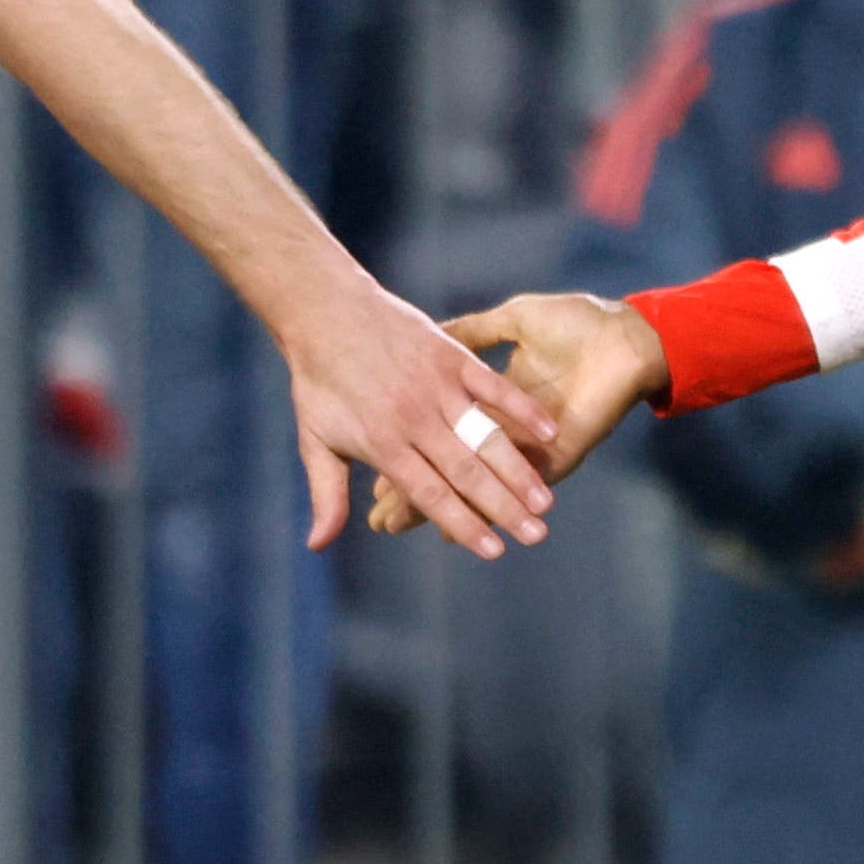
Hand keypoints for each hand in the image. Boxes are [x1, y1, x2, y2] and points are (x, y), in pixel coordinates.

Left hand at [282, 279, 564, 559]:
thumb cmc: (318, 381)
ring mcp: (435, 385)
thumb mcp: (314, 441)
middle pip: (466, 471)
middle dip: (503, 507)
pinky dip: (521, 407)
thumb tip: (318, 547)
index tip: (494, 553)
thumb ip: (327, 496)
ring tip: (545, 501)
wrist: (324, 311)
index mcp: (382, 443)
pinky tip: (549, 433)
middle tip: (536, 537)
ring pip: (484, 434)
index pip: (430, 494)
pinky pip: (492, 384)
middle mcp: (413, 417)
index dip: (463, 524)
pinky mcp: (451, 355)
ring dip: (517, 469)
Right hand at [376, 291, 667, 538]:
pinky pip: (513, 484)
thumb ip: (475, 331)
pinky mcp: (557, 454)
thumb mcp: (511, 320)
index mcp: (492, 402)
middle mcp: (506, 433)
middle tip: (378, 520)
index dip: (412, 454)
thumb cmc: (575, 322)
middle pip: (450, 471)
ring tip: (402, 527)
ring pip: (475, 485)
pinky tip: (457, 526)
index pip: (442, 437)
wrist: (626, 332)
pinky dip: (483, 503)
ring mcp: (531, 449)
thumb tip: (438, 333)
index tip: (375, 478)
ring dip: (441, 509)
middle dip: (413, 495)